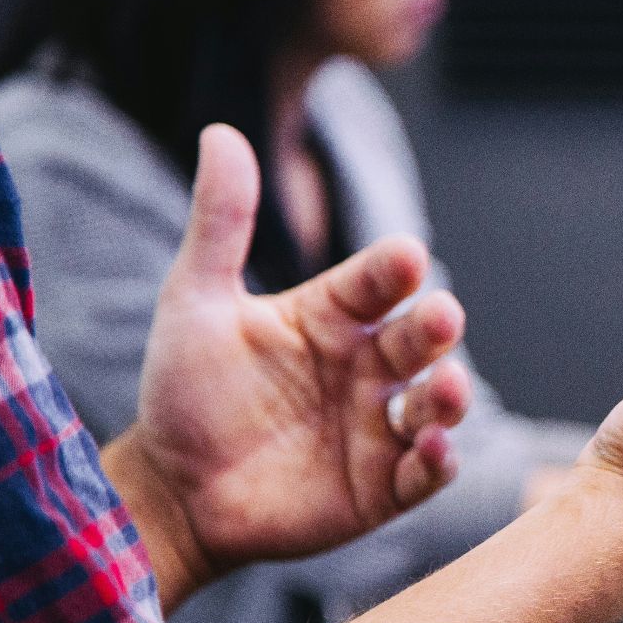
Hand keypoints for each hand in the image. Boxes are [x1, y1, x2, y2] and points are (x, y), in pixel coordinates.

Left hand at [104, 125, 471, 608]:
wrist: (171, 490)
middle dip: (435, 328)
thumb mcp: (195, 301)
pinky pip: (424, 473)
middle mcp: (366, 367)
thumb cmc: (185, 391)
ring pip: (435, 404)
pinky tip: (432, 449)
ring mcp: (378, 427)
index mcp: (333, 317)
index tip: (405, 256)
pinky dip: (438, 462)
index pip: (376, 282)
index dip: (392, 270)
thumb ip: (220, 223)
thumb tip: (221, 131)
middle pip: (418, 340)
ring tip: (447, 388)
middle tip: (440, 317)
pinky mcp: (382, 488)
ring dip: (450, 396)